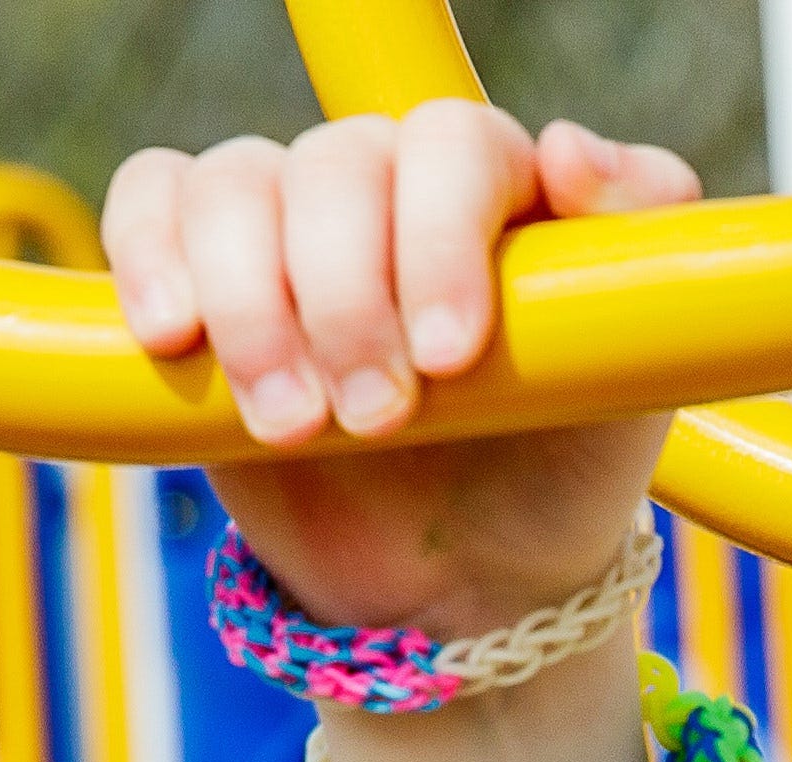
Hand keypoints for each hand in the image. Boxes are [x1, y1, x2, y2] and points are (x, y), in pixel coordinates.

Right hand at [99, 104, 698, 639]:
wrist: (465, 584)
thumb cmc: (555, 472)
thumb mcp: (632, 382)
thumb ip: (644, 250)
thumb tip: (566, 148)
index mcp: (496, 186)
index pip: (451, 146)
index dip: (438, 239)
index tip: (452, 359)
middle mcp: (387, 185)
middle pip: (335, 167)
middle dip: (347, 302)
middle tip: (376, 421)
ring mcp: (291, 224)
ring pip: (235, 188)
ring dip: (251, 306)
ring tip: (291, 425)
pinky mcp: (203, 273)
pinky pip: (152, 200)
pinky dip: (147, 253)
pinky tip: (172, 336)